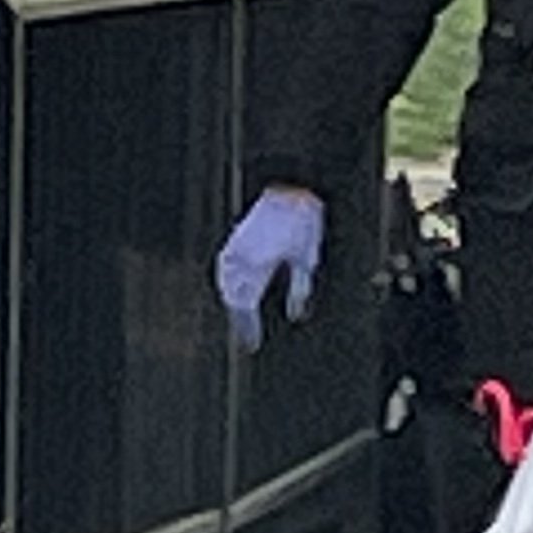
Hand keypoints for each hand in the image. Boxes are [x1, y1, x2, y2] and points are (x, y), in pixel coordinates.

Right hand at [215, 187, 323, 350]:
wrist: (290, 186)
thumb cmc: (303, 221)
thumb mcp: (308, 259)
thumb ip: (299, 290)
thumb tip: (294, 315)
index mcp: (256, 266)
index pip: (245, 309)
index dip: (248, 331)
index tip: (253, 346)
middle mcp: (238, 259)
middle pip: (232, 299)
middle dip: (239, 320)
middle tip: (247, 338)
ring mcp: (233, 249)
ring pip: (225, 286)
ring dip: (233, 304)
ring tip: (241, 320)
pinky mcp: (234, 241)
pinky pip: (225, 272)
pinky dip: (229, 287)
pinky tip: (235, 293)